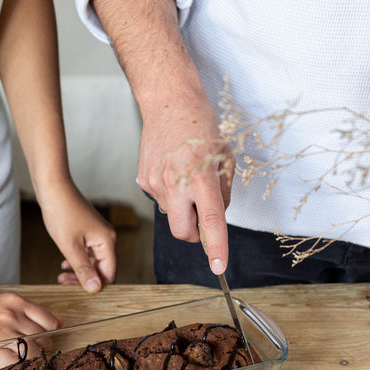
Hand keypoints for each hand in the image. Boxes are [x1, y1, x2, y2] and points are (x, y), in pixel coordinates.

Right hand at [0, 292, 60, 361]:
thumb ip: (25, 312)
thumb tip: (59, 322)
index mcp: (14, 301)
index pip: (49, 321)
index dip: (50, 335)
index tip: (44, 343)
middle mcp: (11, 314)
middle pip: (43, 339)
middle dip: (42, 351)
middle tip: (33, 358)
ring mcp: (0, 332)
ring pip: (32, 352)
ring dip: (31, 362)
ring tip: (23, 366)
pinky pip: (14, 363)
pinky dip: (17, 369)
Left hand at [41, 186, 116, 291]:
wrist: (53, 188)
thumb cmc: (61, 213)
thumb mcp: (70, 246)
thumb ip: (83, 269)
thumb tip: (95, 289)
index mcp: (107, 242)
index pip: (109, 274)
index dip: (95, 286)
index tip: (76, 290)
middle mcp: (107, 239)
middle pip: (102, 269)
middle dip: (84, 279)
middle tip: (64, 283)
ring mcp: (98, 235)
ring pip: (93, 262)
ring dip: (79, 271)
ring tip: (61, 277)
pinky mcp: (89, 232)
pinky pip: (87, 253)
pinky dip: (77, 261)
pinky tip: (65, 264)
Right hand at [138, 93, 234, 274]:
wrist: (169, 103)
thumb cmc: (201, 127)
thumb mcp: (225, 159)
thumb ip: (223, 194)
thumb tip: (216, 218)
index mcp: (201, 176)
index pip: (210, 220)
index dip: (216, 246)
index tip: (218, 266)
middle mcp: (176, 182)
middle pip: (183, 232)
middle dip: (194, 234)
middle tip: (202, 219)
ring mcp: (156, 183)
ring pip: (172, 216)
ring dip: (183, 208)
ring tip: (186, 178)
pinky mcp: (144, 181)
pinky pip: (161, 201)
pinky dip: (171, 195)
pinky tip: (173, 173)